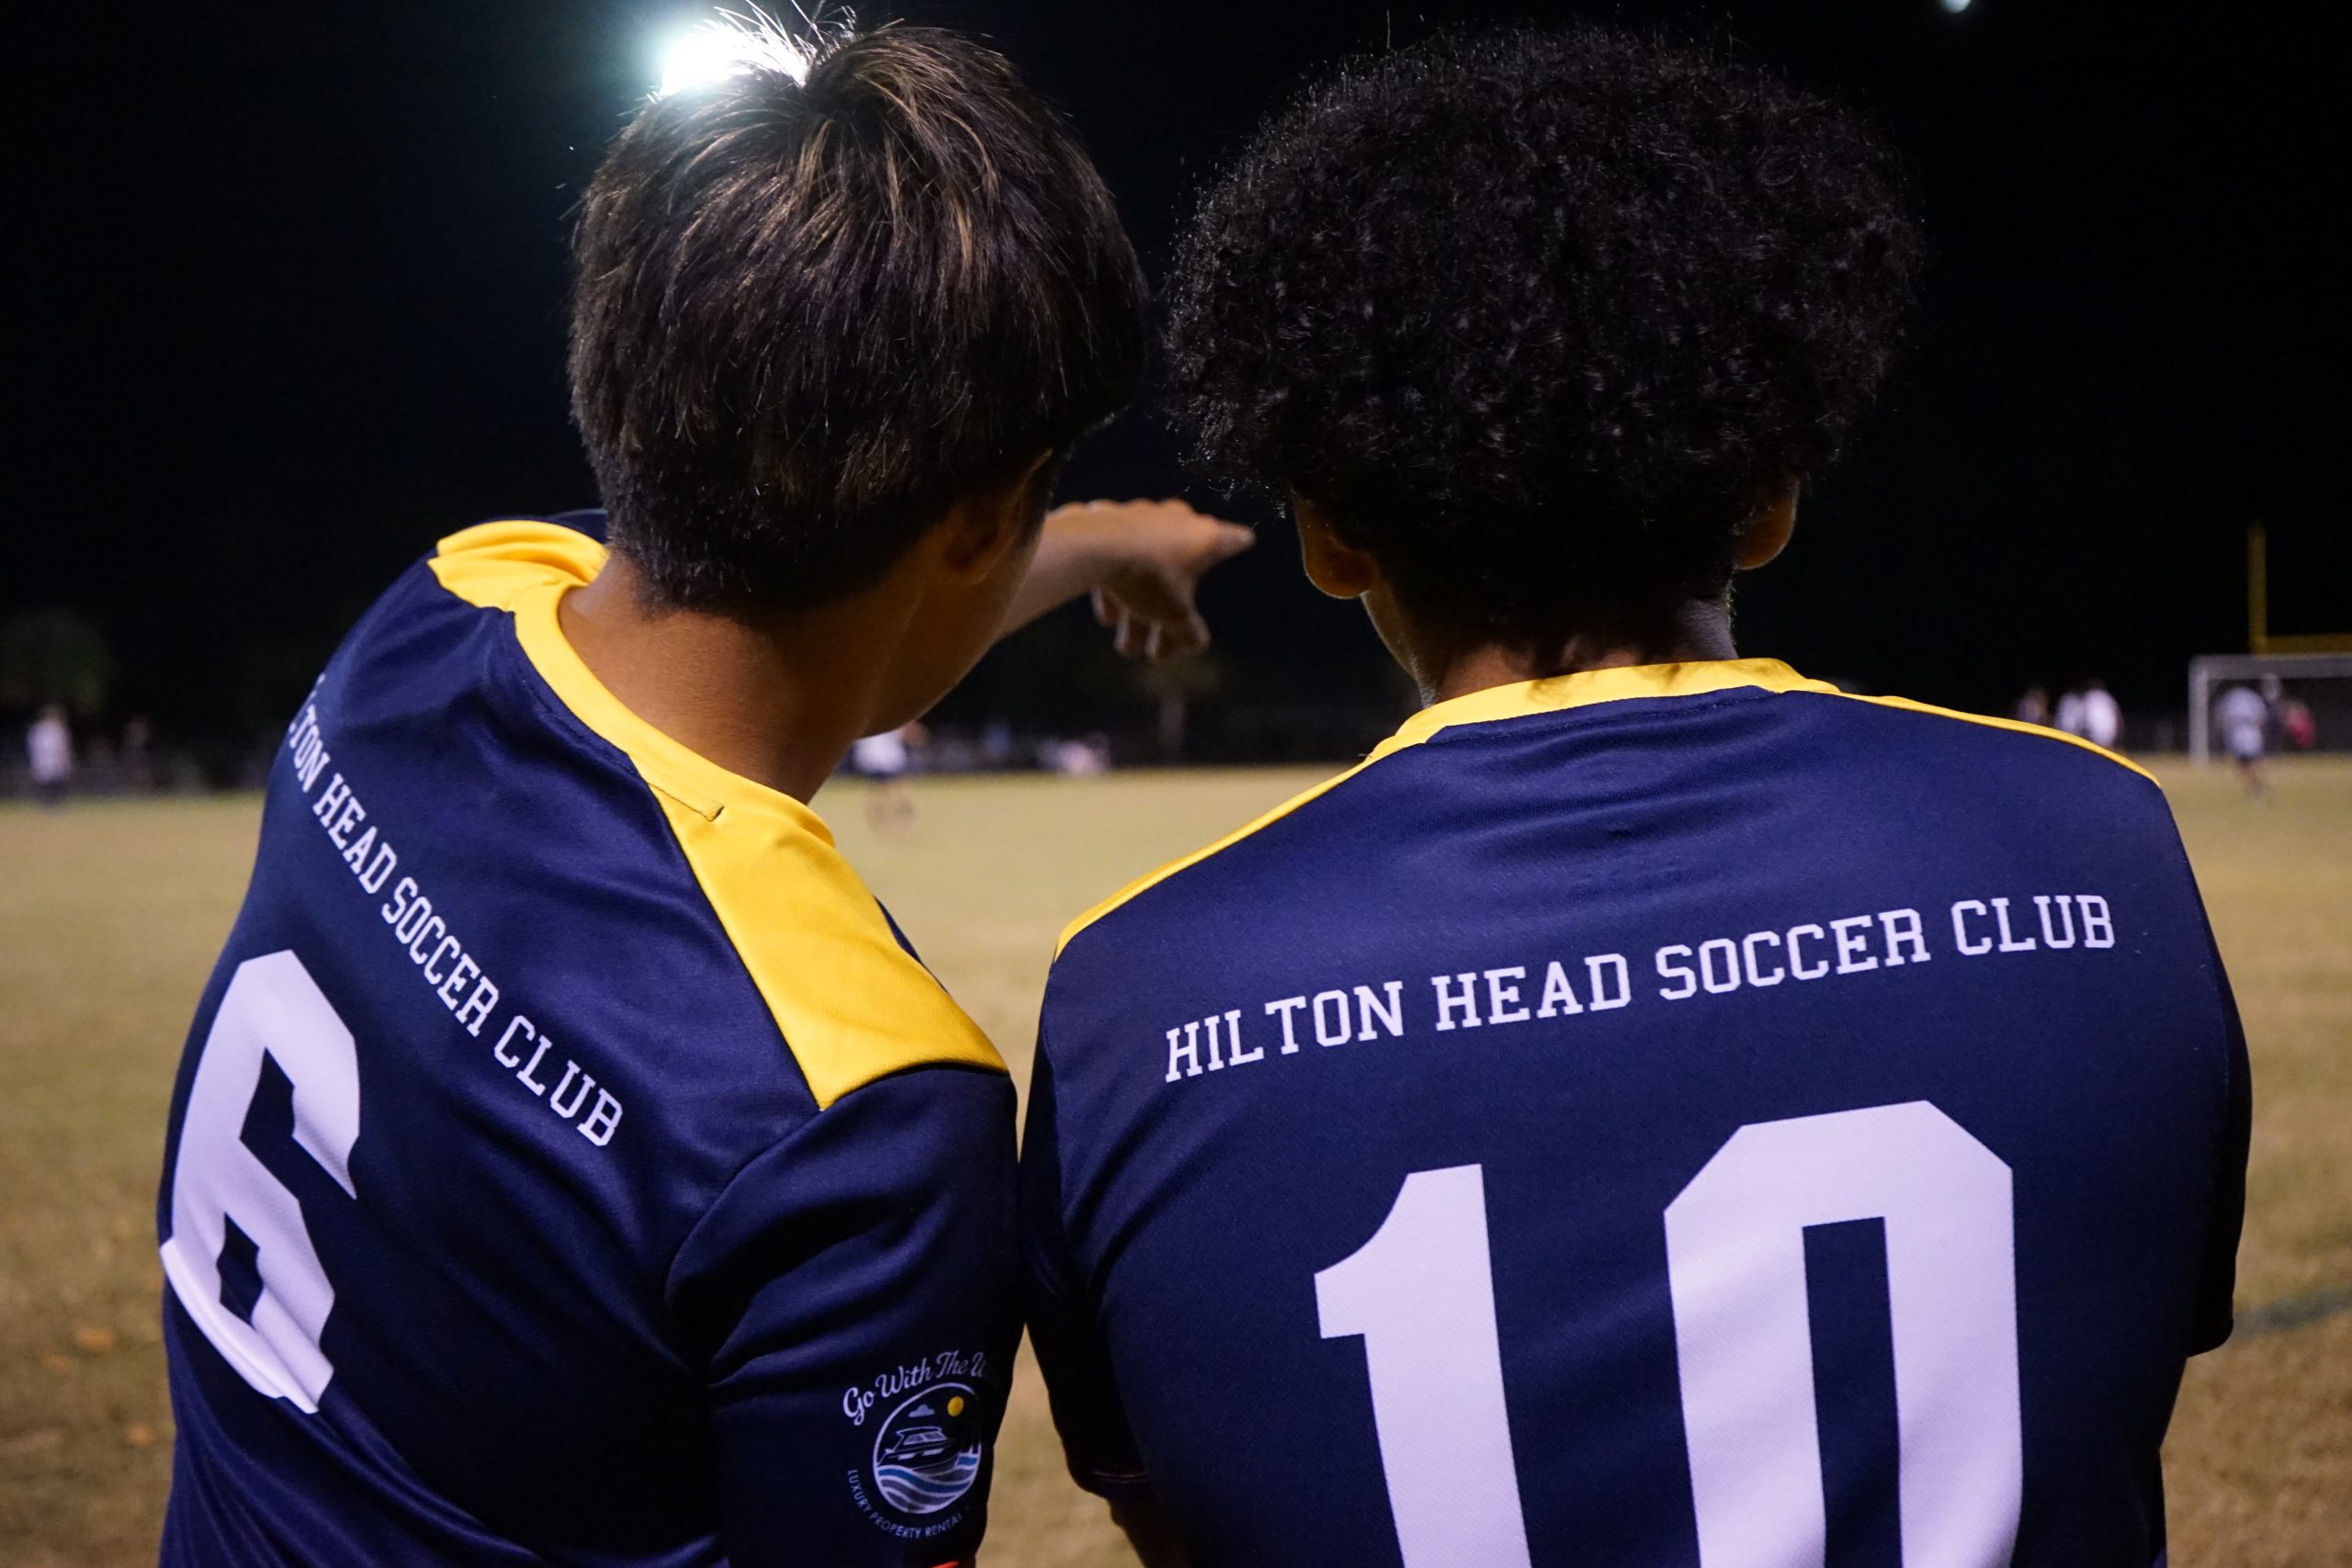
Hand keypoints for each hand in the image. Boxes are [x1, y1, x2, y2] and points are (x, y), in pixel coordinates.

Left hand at [1052, 499, 1253, 661]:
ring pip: (1146, 568)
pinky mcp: (1109, 520)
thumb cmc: (1147, 577)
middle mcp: (1178, 519)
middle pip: (1182, 571)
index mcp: (1205, 537)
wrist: (1091, 546)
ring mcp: (1142, 515)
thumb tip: (1198, 646)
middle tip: (1158, 653)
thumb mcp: (1174, 613)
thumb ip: (1190, 632)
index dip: (1239, 544)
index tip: (1244, 542)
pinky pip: (1119, 558)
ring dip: (1138, 611)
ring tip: (1126, 649)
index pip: (1234, 540)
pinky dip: (1117, 586)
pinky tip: (1107, 617)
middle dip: (1169, 615)